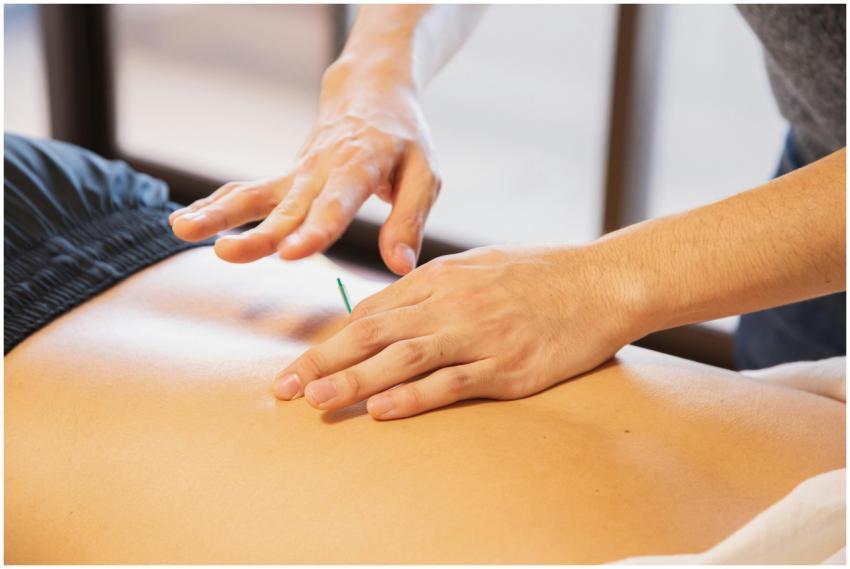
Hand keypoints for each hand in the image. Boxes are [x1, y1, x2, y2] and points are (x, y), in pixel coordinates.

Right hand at [169, 60, 440, 274]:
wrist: (371, 94)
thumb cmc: (403, 140)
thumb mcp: (424, 175)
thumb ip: (409, 221)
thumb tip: (400, 267)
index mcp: (360, 168)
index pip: (336, 204)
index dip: (315, 230)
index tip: (292, 253)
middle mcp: (321, 171)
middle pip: (286, 207)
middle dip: (257, 233)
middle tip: (227, 253)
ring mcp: (297, 175)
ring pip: (253, 195)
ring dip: (217, 214)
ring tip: (181, 229)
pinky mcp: (284, 179)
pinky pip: (246, 192)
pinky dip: (216, 205)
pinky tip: (184, 222)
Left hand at [272, 245, 648, 418]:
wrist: (600, 282)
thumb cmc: (538, 274)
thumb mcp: (477, 265)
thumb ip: (431, 286)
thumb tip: (385, 312)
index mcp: (441, 278)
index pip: (372, 311)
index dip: (331, 339)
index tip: (300, 364)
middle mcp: (452, 304)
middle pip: (375, 334)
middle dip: (325, 361)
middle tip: (285, 387)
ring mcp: (480, 335)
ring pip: (404, 358)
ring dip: (356, 381)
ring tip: (317, 401)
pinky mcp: (507, 366)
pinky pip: (452, 382)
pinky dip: (414, 396)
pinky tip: (383, 410)